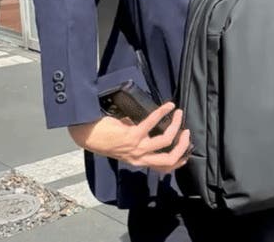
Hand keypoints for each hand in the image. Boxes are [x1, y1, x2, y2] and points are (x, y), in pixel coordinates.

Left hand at [68, 102, 191, 173]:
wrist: (86, 136)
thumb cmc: (103, 139)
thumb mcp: (124, 146)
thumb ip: (139, 141)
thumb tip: (151, 127)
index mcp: (138, 161)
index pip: (164, 168)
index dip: (179, 161)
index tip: (187, 150)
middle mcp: (139, 157)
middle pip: (169, 158)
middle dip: (182, 145)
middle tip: (187, 132)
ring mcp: (136, 147)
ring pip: (165, 140)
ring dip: (175, 125)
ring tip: (178, 113)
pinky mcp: (131, 135)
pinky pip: (151, 123)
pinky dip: (162, 112)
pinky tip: (168, 105)